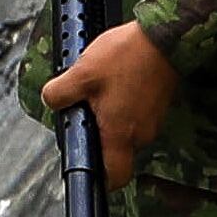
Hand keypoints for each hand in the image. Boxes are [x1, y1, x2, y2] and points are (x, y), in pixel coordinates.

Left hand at [41, 22, 177, 188]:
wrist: (165, 37)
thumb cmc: (127, 57)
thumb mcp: (81, 75)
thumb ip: (59, 94)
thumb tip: (51, 102)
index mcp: (120, 134)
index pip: (114, 177)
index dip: (99, 179)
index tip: (84, 167)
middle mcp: (140, 134)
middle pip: (114, 151)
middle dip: (95, 135)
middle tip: (82, 109)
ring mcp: (152, 120)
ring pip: (123, 130)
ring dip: (108, 116)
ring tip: (98, 88)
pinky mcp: (157, 106)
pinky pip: (134, 115)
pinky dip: (122, 105)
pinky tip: (114, 82)